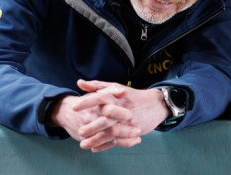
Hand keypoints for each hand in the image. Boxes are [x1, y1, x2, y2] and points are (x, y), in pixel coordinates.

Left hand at [49, 79, 168, 152]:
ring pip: (111, 131)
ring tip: (83, 144)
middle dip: (92, 126)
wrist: (156, 104)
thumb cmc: (131, 95)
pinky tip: (95, 148)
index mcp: (117, 96)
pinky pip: (118, 140)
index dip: (87, 102)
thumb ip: (96, 86)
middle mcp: (122, 108)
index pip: (100, 97)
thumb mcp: (115, 87)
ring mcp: (128, 120)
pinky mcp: (133, 130)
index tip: (74, 107)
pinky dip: (106, 145)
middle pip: (106, 118)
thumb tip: (79, 83)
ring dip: (97, 139)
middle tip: (79, 131)